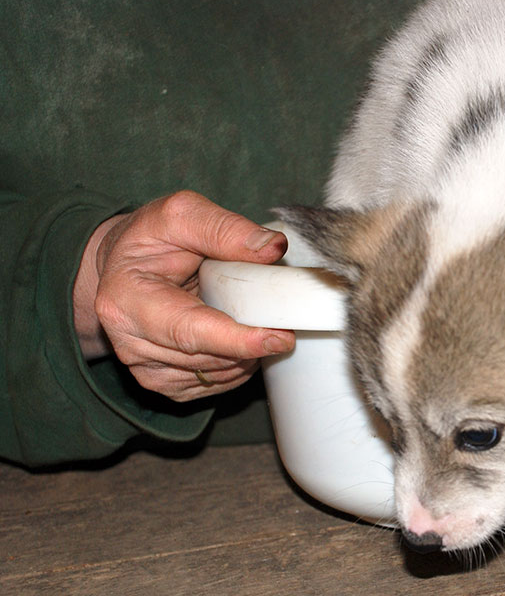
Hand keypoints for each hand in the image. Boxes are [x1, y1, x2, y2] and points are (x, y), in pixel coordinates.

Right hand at [73, 190, 294, 400]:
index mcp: (127, 299)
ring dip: (247, 355)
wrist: (126, 264)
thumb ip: (225, 228)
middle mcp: (129, 342)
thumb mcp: (181, 214)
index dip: (238, 340)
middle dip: (253, 345)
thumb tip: (273, 248)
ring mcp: (144, 368)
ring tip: (255, 319)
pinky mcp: (163, 382)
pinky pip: (214, 384)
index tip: (280, 338)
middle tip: (284, 319)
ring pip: (216, 376)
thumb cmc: (152, 238)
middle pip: (208, 358)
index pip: (189, 331)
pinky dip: (237, 365)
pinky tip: (240, 338)